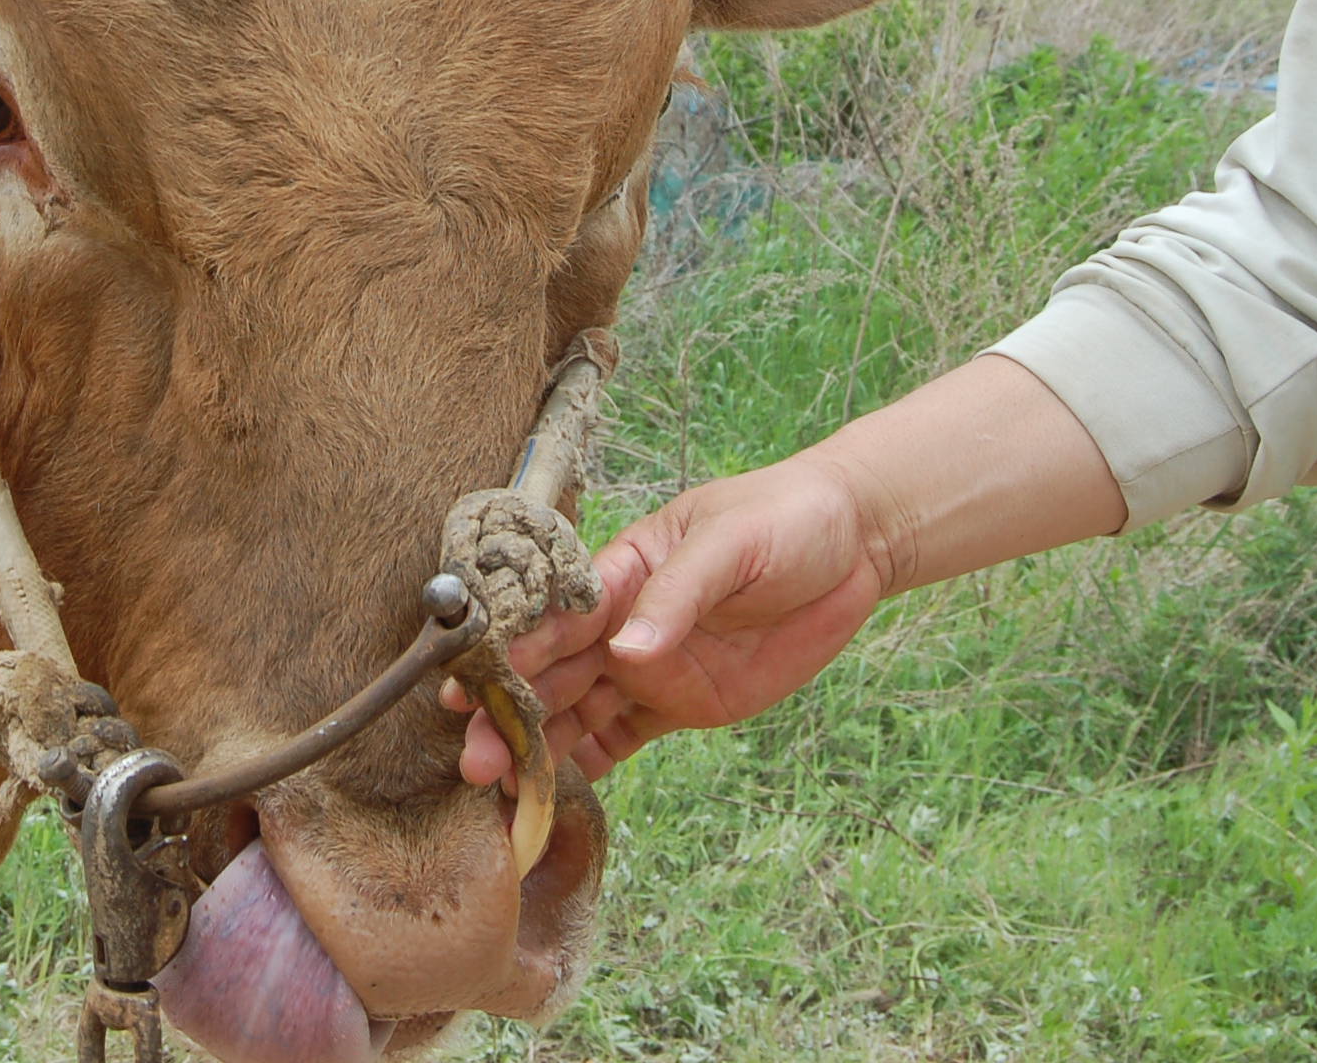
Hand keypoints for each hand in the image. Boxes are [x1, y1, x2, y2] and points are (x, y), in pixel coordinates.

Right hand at [450, 452, 885, 783]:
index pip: (550, 616)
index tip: (463, 685)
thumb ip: (678, 595)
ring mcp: (648, 667)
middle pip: (549, 673)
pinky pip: (620, 739)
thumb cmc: (785, 519)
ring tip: (497, 790)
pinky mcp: (681, 703)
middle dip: (506, 715)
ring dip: (536, 748)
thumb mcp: (731, 544)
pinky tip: (549, 797)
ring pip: (574, 712)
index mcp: (619, 573)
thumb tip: (629, 651)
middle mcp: (621, 624)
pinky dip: (584, 765)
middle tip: (473, 761)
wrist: (853, 545)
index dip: (505, 650)